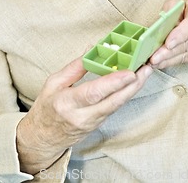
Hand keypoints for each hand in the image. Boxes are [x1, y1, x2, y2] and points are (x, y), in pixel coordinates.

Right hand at [16, 56, 152, 172]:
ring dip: (133, 89)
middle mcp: (82, 116)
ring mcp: (92, 123)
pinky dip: (125, 95)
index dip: (113, 83)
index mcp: (67, 103)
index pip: (94, 93)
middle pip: (112, 102)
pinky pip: (114, 108)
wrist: (42, 138)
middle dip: (132, 85)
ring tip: (145, 72)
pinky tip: (134, 84)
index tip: (129, 72)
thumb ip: (74, 68)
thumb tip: (91, 49)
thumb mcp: (53, 83)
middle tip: (145, 69)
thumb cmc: (46, 108)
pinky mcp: (98, 125)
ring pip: (117, 105)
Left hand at [150, 0, 187, 68]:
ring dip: (169, 59)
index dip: (180, 36)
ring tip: (154, 62)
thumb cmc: (185, 6)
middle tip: (154, 58)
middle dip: (169, 52)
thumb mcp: (174, 2)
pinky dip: (173, 61)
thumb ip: (167, 13)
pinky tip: (161, 63)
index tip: (167, 44)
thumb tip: (157, 30)